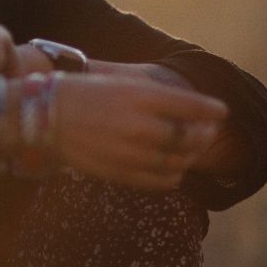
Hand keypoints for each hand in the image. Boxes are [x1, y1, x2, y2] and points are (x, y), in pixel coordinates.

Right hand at [51, 74, 227, 190]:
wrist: (44, 115)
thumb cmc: (85, 94)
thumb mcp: (122, 84)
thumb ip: (157, 98)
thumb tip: (194, 112)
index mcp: (141, 97)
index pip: (193, 107)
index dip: (213, 111)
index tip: (222, 112)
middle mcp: (139, 126)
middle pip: (190, 138)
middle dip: (205, 135)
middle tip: (208, 131)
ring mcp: (130, 152)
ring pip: (178, 162)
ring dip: (190, 157)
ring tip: (190, 150)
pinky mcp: (119, 172)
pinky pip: (160, 181)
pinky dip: (173, 177)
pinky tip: (173, 169)